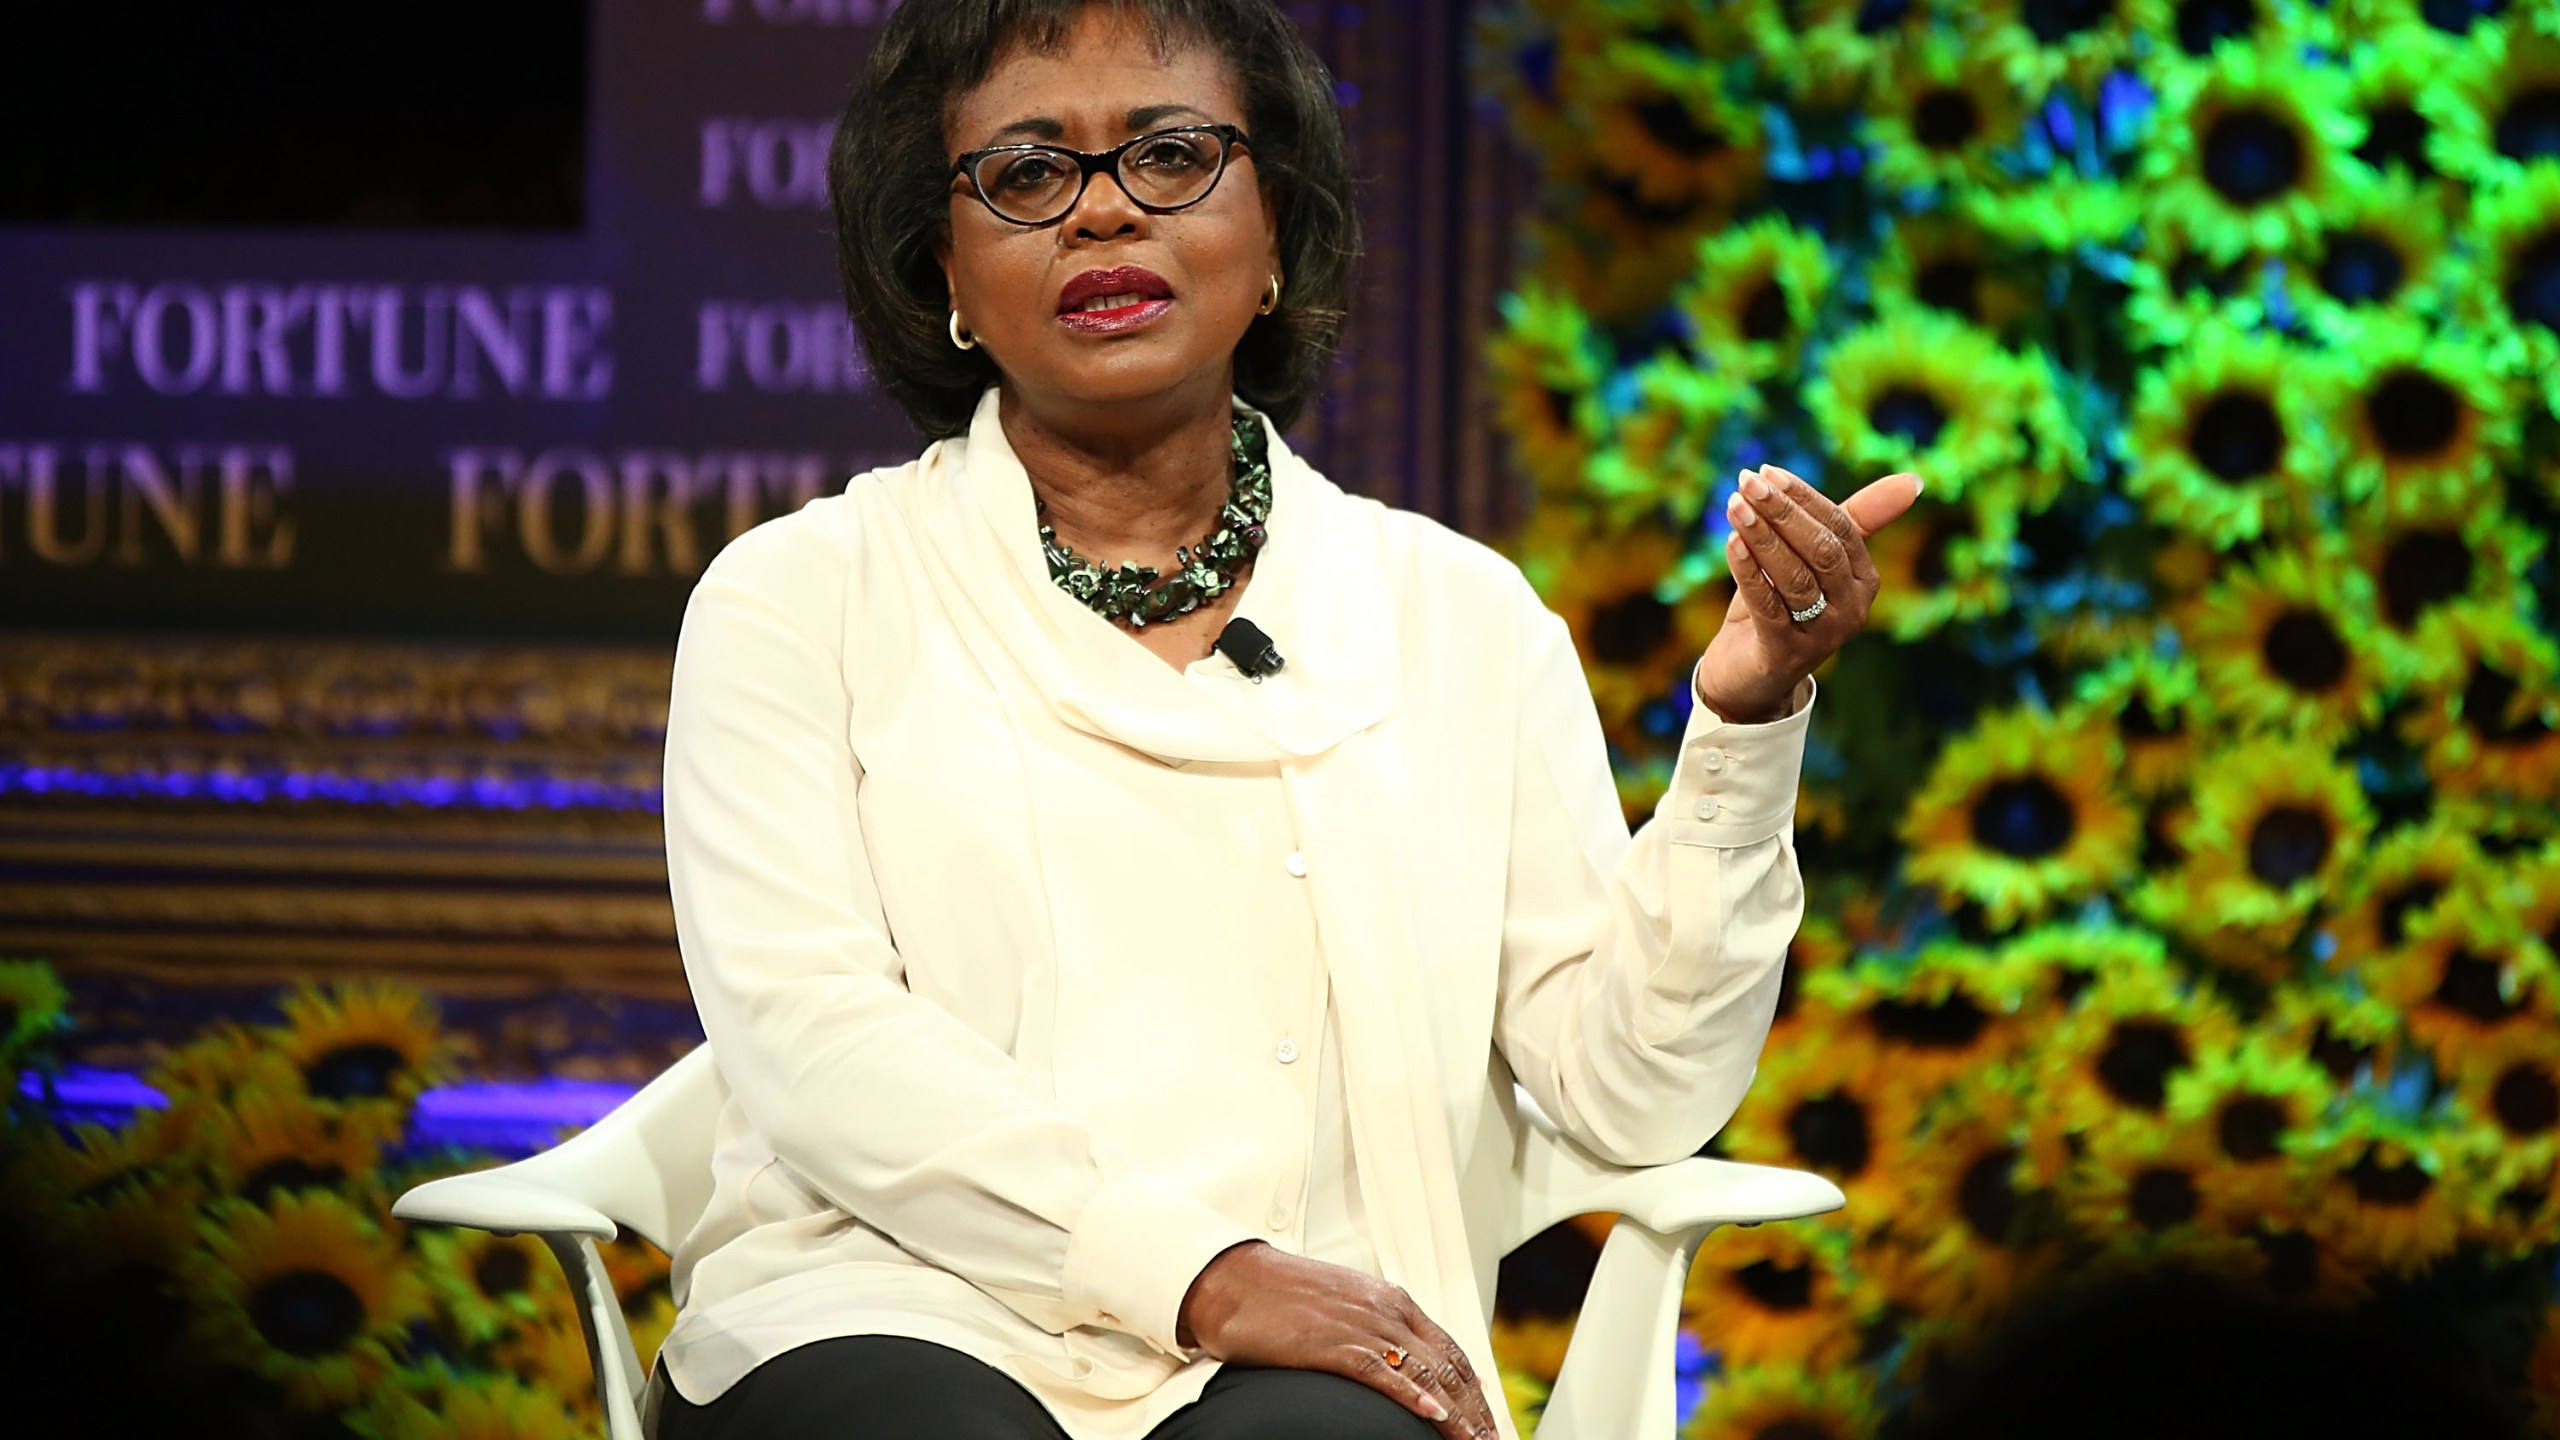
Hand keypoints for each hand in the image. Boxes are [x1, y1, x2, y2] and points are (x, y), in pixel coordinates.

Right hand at [1177, 1241, 1499, 1439]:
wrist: (1233, 1278)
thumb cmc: (1282, 1297)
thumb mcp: (1344, 1310)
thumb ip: (1379, 1333)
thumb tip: (1406, 1365)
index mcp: (1393, 1302)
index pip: (1451, 1351)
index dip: (1476, 1391)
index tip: (1489, 1422)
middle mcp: (1387, 1310)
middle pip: (1449, 1367)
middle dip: (1476, 1411)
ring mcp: (1362, 1326)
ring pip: (1426, 1373)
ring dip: (1457, 1415)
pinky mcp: (1333, 1344)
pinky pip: (1383, 1373)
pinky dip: (1412, 1396)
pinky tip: (1433, 1415)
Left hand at [1693, 465, 1923, 722]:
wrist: (1748, 675)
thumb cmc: (1781, 605)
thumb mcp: (1811, 561)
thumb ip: (1849, 519)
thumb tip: (1914, 481)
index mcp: (1864, 580)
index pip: (1841, 527)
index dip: (1804, 497)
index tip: (1768, 471)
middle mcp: (1851, 608)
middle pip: (1821, 550)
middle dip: (1783, 512)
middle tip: (1747, 481)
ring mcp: (1822, 635)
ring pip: (1794, 576)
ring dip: (1762, 536)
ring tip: (1734, 505)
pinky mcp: (1786, 653)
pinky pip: (1768, 606)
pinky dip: (1749, 571)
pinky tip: (1731, 542)